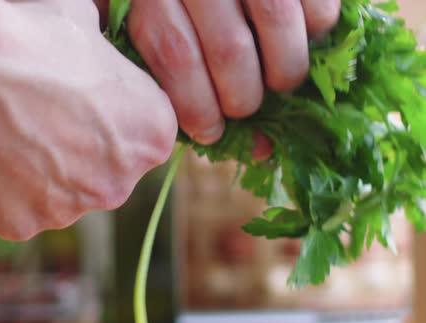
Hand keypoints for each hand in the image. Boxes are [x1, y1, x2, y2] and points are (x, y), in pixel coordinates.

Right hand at [0, 0, 176, 239]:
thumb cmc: (29, 37)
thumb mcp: (86, 26)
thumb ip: (107, 57)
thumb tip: (98, 52)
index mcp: (152, 134)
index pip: (145, 136)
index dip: (113, 119)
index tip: (86, 105)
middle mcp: (121, 183)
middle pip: (108, 172)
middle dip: (84, 151)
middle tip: (45, 121)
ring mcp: (71, 210)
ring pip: (65, 194)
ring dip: (45, 173)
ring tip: (10, 134)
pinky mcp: (24, 226)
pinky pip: (22, 208)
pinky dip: (8, 190)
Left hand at [126, 0, 340, 144]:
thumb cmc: (183, 14)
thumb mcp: (165, 34)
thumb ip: (193, 85)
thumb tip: (259, 148)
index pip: (176, 57)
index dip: (197, 109)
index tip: (210, 131)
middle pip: (229, 48)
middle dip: (242, 99)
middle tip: (244, 108)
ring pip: (276, 21)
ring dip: (285, 72)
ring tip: (279, 84)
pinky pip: (318, 6)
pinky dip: (316, 33)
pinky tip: (302, 41)